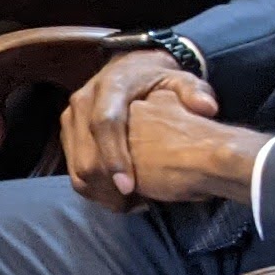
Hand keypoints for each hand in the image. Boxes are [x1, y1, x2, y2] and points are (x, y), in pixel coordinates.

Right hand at [59, 48, 258, 209]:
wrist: (130, 68)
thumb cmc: (158, 81)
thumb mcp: (180, 80)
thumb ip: (195, 92)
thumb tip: (206, 107)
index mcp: (110, 87)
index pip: (105, 124)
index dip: (114, 158)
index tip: (129, 187)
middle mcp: (83, 101)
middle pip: (84, 153)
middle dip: (106, 185)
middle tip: (134, 205)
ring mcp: (71, 117)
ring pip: (75, 166)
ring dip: (99, 191)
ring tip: (129, 204)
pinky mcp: (68, 131)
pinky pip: (73, 168)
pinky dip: (93, 188)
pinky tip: (118, 197)